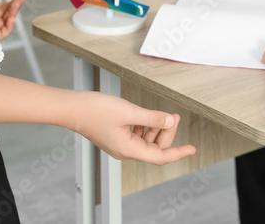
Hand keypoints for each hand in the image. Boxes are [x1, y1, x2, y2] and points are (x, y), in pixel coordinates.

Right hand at [76, 93, 196, 164]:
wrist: (73, 108)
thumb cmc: (95, 110)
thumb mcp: (129, 111)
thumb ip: (152, 118)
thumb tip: (170, 121)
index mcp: (128, 149)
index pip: (159, 156)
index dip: (178, 153)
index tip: (191, 149)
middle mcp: (125, 150)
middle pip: (154, 147)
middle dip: (167, 132)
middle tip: (175, 116)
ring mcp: (120, 143)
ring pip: (146, 140)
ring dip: (157, 128)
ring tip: (164, 114)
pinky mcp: (116, 136)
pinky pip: (137, 134)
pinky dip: (146, 126)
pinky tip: (147, 115)